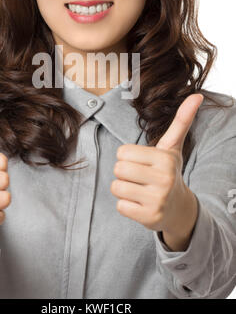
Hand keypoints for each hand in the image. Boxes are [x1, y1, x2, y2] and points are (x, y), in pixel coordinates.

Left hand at [110, 94, 203, 242]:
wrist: (179, 208)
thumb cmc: (168, 171)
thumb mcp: (173, 147)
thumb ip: (181, 121)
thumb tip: (197, 95)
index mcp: (165, 159)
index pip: (122, 152)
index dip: (128, 157)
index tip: (143, 163)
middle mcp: (163, 179)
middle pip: (118, 169)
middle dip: (124, 173)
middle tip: (140, 177)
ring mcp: (157, 200)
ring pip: (116, 187)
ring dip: (124, 190)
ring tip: (140, 190)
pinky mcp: (149, 217)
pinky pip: (120, 206)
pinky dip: (126, 206)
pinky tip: (141, 204)